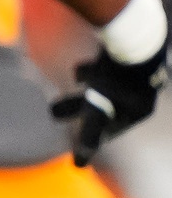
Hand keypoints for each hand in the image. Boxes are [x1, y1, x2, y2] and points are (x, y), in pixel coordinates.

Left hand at [52, 36, 168, 165]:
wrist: (133, 33)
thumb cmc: (116, 76)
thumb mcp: (99, 108)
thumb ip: (90, 134)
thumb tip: (79, 165)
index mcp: (140, 109)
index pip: (112, 129)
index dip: (89, 136)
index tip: (72, 140)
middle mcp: (144, 93)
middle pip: (104, 106)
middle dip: (77, 109)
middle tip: (53, 112)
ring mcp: (139, 73)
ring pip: (105, 86)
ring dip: (85, 88)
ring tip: (70, 83)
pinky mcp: (131, 56)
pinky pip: (109, 68)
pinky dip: (93, 71)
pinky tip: (80, 69)